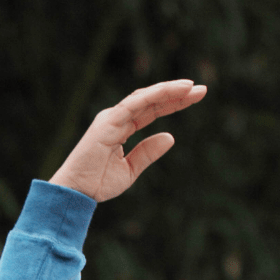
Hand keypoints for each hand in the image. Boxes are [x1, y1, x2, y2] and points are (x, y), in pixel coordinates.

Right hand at [48, 80, 207, 201]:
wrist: (77, 192)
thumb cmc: (98, 183)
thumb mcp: (130, 169)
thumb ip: (148, 152)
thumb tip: (171, 137)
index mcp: (122, 127)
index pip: (152, 110)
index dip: (173, 103)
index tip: (195, 97)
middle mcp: (117, 118)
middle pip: (151, 100)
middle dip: (176, 94)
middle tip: (202, 90)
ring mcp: (112, 117)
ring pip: (145, 97)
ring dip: (168, 90)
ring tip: (191, 87)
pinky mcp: (108, 121)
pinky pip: (134, 104)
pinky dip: (154, 95)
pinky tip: (171, 91)